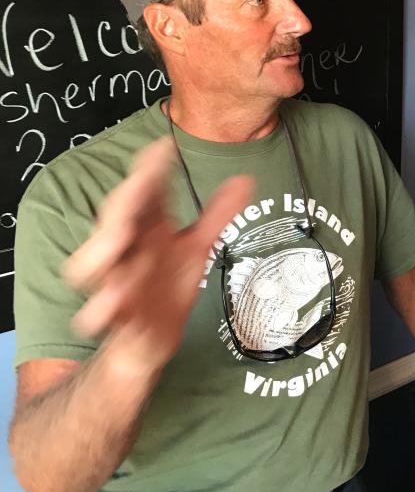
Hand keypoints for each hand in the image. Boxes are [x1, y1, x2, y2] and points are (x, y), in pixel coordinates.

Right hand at [64, 137, 252, 374]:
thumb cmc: (164, 289)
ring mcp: (116, 286)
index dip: (151, 169)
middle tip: (143, 181)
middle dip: (124, 201)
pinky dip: (107, 307)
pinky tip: (118, 302)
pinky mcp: (117, 321)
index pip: (144, 194)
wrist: (143, 345)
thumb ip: (216, 215)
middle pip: (113, 221)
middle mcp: (124, 254)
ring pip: (92, 265)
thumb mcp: (195, 249)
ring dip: (103, 251)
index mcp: (143, 232)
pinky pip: (104, 312)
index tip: (164, 146)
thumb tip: (245, 178)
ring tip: (122, 235)